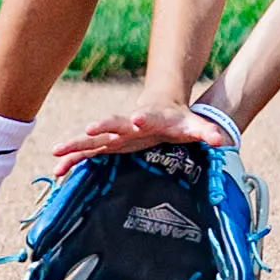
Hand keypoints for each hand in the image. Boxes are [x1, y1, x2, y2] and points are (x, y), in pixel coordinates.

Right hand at [50, 97, 229, 176]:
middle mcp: (127, 124)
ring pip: (92, 138)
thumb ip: (206, 132)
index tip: (136, 118)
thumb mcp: (194, 126)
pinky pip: (86, 152)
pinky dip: (72, 160)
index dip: (142, 118)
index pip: (146, 117)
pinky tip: (58, 171)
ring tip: (57, 153)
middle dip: (102, 126)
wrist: (159, 108)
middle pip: (112, 124)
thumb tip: (222, 140)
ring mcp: (114, 133)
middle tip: (89, 128)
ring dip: (75, 145)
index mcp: (150, 118)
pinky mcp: (106, 143)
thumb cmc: (177, 120)